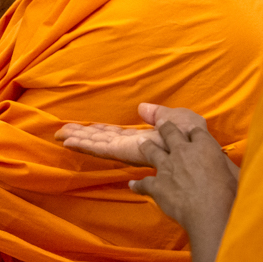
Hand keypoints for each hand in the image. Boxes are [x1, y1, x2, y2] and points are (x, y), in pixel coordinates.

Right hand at [56, 103, 209, 166]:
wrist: (203, 151)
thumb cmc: (197, 139)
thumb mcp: (181, 120)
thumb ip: (161, 114)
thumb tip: (141, 108)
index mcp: (146, 141)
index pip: (116, 135)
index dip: (99, 131)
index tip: (83, 128)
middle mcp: (134, 148)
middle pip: (103, 140)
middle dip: (83, 135)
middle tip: (60, 132)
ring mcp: (129, 151)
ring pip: (99, 143)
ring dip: (80, 138)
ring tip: (60, 135)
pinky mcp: (127, 152)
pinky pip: (104, 148)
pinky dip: (86, 145)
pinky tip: (71, 142)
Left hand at [132, 121, 236, 233]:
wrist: (211, 213)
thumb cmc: (230, 195)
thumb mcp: (236, 173)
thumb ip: (227, 165)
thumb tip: (231, 165)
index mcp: (204, 146)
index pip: (195, 131)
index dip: (192, 131)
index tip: (190, 131)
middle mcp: (183, 152)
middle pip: (169, 133)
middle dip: (165, 127)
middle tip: (160, 123)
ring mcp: (167, 167)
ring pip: (151, 150)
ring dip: (147, 146)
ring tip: (142, 142)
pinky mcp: (157, 185)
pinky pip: (143, 183)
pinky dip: (138, 184)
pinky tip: (133, 184)